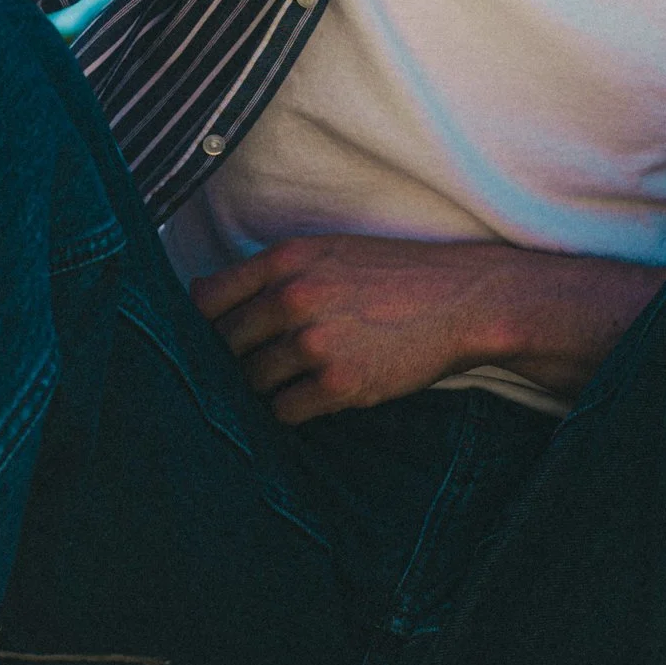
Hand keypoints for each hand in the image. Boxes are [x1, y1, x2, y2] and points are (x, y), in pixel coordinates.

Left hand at [191, 233, 513, 424]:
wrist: (463, 299)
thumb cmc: (394, 275)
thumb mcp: (330, 252)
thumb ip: (274, 273)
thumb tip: (205, 301)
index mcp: (288, 258)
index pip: (206, 299)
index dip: (202, 325)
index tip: (212, 338)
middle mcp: (294, 296)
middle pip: (224, 345)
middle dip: (235, 360)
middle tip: (258, 364)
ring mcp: (315, 341)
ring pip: (251, 382)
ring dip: (266, 387)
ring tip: (296, 377)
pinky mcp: (339, 383)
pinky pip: (284, 412)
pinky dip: (293, 409)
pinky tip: (317, 394)